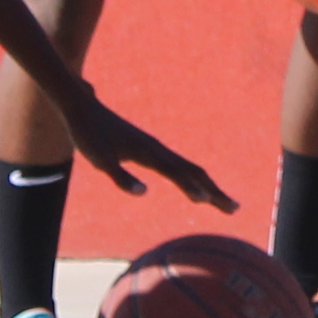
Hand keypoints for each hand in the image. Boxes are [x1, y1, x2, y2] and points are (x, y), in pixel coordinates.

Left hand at [66, 88, 233, 213]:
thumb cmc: (90, 136)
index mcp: (149, 153)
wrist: (83, 108)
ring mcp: (155, 149)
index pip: (177, 174)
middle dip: (214, 191)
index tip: (208, 203)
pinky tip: (194, 188)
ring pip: (188, 169)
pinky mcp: (149, 149)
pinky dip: (192, 178)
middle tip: (234, 209)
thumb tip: (144, 193)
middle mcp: (157, 150)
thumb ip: (122, 178)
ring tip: (222, 202)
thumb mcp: (101, 161)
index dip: (193, 189)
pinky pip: (178, 166)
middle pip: (193, 172)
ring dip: (207, 186)